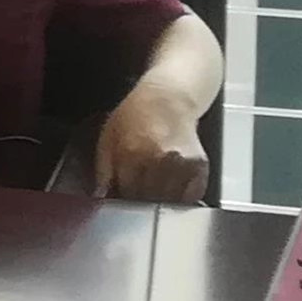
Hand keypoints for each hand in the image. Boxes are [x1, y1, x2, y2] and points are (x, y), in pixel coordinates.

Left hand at [94, 88, 209, 203]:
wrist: (167, 99)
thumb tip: (101, 196)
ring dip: (161, 201)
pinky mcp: (200, 165)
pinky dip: (182, 198)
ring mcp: (181, 163)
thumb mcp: (108, 137)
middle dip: (141, 200)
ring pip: (170, 201)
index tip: (123, 196)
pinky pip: (192, 195)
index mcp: (132, 153)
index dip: (123, 198)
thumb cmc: (135, 117)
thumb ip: (103, 170)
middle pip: (149, 199)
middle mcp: (159, 159)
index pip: (127, 193)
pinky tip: (173, 189)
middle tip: (139, 192)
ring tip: (155, 188)